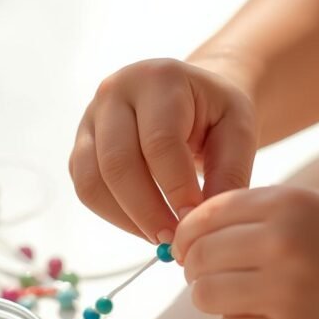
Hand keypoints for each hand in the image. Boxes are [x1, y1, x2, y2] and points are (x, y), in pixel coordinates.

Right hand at [69, 58, 256, 243]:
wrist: (190, 99)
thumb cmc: (216, 115)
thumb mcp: (238, 132)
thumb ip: (228, 174)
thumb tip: (200, 222)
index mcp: (159, 78)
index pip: (160, 141)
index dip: (176, 188)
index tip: (195, 222)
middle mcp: (115, 91)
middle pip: (117, 162)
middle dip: (147, 210)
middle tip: (175, 241)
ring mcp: (90, 118)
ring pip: (92, 180)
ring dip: (126, 219)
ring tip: (160, 237)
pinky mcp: (80, 146)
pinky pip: (85, 189)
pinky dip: (113, 216)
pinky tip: (144, 225)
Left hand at [173, 186, 318, 318]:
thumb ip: (264, 214)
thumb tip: (200, 230)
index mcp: (289, 204)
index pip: (207, 214)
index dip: (188, 232)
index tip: (185, 245)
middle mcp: (280, 244)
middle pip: (198, 257)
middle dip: (196, 268)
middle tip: (211, 275)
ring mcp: (282, 294)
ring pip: (206, 296)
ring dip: (215, 298)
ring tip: (244, 297)